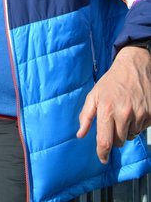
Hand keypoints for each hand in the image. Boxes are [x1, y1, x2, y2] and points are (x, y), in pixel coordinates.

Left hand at [77, 46, 150, 163]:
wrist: (133, 66)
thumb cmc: (111, 81)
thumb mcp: (94, 95)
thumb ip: (86, 115)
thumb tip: (80, 134)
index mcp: (107, 109)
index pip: (105, 141)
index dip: (103, 153)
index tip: (102, 158)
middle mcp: (123, 113)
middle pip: (118, 142)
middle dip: (114, 138)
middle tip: (113, 124)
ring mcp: (139, 114)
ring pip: (130, 136)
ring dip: (126, 130)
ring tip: (123, 112)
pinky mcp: (150, 114)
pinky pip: (141, 129)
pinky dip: (137, 124)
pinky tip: (134, 110)